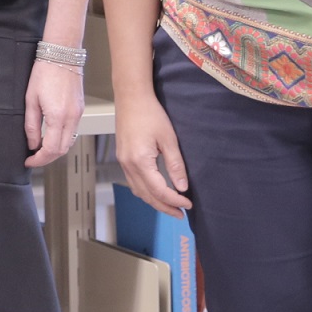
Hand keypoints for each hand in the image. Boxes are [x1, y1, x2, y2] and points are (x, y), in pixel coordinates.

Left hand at [25, 59, 85, 167]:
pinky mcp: (80, 110)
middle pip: (62, 150)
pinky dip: (62, 139)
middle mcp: (71, 118)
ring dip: (56, 150)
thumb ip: (31, 125)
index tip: (29, 160)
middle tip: (33, 158)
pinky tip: (52, 136)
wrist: (62, 55)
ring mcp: (78, 114)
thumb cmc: (44, 72)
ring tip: (40, 148)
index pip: (50, 149)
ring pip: (69, 142)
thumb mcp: (30, 99)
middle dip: (47, 158)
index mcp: (57, 116)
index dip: (39, 159)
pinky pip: (73, 132)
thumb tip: (32, 143)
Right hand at [114, 94, 191, 216]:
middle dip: (164, 207)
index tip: (188, 204)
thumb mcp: (168, 139)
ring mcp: (122, 162)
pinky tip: (155, 191)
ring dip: (154, 201)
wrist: (131, 98)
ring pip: (138, 191)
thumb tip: (182, 187)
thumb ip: (175, 165)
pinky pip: (133, 182)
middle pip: (147, 195)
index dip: (175, 201)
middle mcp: (128, 165)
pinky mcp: (122, 157)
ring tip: (170, 206)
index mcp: (140, 161)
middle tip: (181, 214)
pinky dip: (145, 191)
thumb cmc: (150, 114)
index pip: (159, 190)